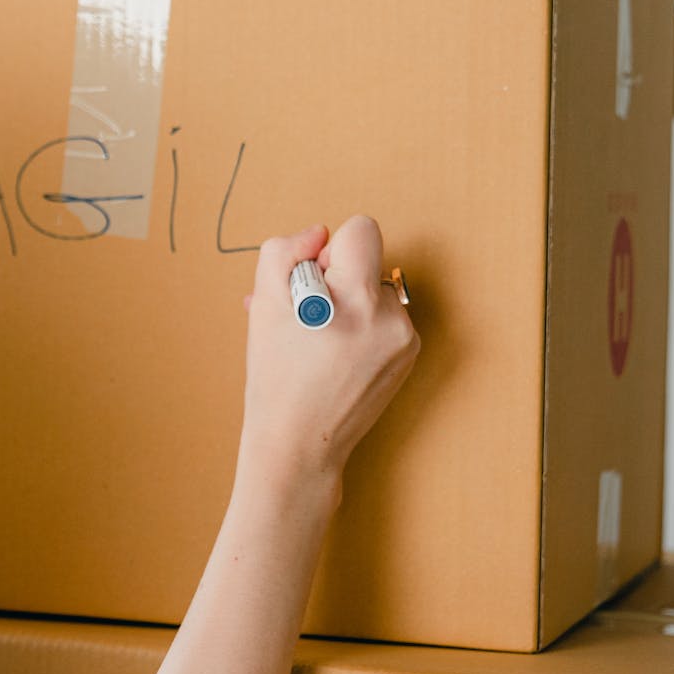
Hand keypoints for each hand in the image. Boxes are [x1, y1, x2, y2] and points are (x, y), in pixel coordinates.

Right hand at [236, 216, 420, 488]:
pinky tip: (338, 356)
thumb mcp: (264, 304)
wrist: (298, 443)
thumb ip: (285, 251)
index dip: (329, 250)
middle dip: (337, 279)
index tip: (312, 283)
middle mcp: (391, 316)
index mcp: (355, 297)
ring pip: (375, 291)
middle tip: (309, 318)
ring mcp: (405, 339)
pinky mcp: (409, 357)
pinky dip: (364, 328)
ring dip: (350, 305)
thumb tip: (320, 233)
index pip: (361, 230)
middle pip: (367, 262)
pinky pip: (386, 319)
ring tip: (320, 342)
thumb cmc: (276, 376)